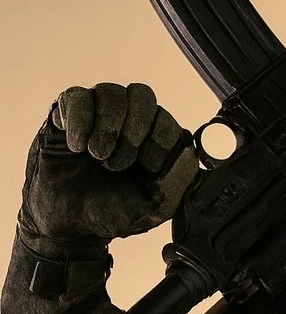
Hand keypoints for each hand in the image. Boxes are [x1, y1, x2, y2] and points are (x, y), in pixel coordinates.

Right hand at [19, 82, 199, 247]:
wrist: (68, 222)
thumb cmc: (111, 213)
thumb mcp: (154, 208)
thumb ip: (178, 182)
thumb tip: (188, 151)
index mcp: (156, 142)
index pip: (168, 119)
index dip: (160, 140)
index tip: (147, 167)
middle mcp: (130, 122)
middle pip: (142, 94)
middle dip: (133, 130)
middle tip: (119, 163)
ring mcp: (99, 114)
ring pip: (111, 91)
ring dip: (107, 128)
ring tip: (97, 156)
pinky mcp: (69, 113)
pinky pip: (77, 96)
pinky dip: (79, 122)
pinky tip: (77, 147)